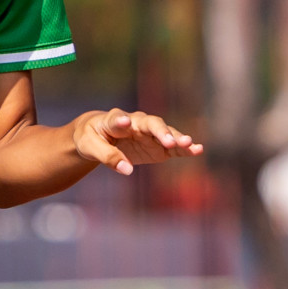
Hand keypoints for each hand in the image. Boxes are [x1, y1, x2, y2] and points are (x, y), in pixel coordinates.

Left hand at [73, 108, 203, 175]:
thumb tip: (126, 170)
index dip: (121, 120)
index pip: (117, 118)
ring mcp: (149, 133)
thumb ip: (107, 156)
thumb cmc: (90, 137)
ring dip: (177, 138)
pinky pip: (173, 147)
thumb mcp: (90, 147)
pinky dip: (185, 148)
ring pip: (165, 132)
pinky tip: (198, 150)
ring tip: (189, 143)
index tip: (125, 121)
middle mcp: (135, 122)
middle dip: (160, 131)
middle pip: (150, 123)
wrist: (98, 134)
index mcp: (113, 120)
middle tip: (169, 140)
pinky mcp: (158, 145)